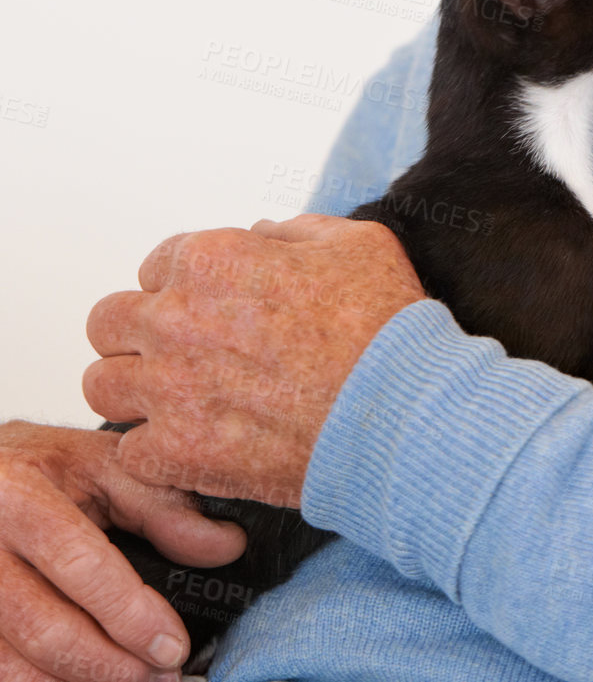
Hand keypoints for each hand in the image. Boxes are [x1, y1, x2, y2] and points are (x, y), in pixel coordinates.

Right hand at [0, 419, 244, 681]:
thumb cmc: (40, 468)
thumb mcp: (102, 465)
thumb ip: (163, 506)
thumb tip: (227, 546)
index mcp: (19, 493)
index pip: (80, 563)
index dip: (130, 613)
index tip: (172, 646)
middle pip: (43, 628)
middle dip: (109, 665)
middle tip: (161, 675)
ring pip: (13, 665)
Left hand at [83, 215, 425, 510]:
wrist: (399, 409)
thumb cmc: (383, 327)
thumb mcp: (356, 242)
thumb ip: (298, 232)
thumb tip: (264, 235)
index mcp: (213, 260)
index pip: (156, 265)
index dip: (186, 286)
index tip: (211, 307)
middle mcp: (176, 318)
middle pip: (109, 322)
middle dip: (141, 333)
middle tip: (183, 351)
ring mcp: (168, 388)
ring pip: (102, 383)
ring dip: (137, 389)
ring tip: (180, 400)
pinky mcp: (174, 452)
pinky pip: (131, 448)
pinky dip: (159, 449)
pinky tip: (199, 444)